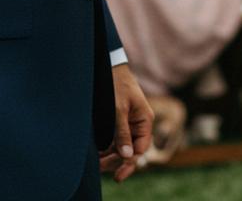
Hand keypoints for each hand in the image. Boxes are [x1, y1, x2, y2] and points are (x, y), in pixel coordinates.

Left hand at [100, 64, 152, 182]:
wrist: (110, 66)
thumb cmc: (117, 84)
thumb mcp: (118, 109)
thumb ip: (122, 132)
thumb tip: (127, 156)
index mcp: (145, 120)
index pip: (140, 148)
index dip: (129, 163)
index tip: (117, 175)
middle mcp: (139, 123)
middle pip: (131, 150)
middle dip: (117, 161)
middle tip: (100, 168)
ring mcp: (130, 122)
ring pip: (123, 146)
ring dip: (111, 155)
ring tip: (97, 163)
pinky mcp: (120, 120)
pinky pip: (117, 138)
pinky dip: (108, 147)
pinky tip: (98, 153)